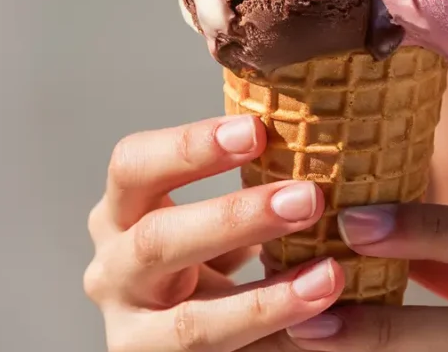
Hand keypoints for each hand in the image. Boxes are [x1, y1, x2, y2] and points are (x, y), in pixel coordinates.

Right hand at [84, 115, 344, 351]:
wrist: (196, 340)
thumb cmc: (212, 259)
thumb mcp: (216, 218)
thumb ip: (252, 180)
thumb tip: (334, 118)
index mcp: (123, 212)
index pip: (133, 166)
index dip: (189, 147)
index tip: (256, 130)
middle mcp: (113, 270)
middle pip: (156, 240)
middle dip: (235, 218)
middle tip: (308, 197)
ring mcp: (133, 333)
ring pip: (190, 323)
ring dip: (267, 300)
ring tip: (330, 276)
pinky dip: (278, 340)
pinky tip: (323, 322)